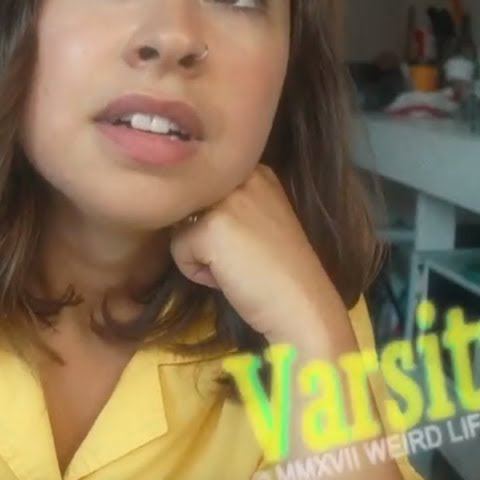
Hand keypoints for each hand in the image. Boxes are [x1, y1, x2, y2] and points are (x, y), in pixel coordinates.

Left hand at [170, 165, 348, 349]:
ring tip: (236, 267)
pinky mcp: (210, 228)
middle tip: (241, 256)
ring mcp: (227, 200)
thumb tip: (186, 210)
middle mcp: (242, 176)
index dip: (215, 221)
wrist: (302, 306)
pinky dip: (197, 272)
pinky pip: (178, 250)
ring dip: (200, 253)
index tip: (245, 241)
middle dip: (205, 234)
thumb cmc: (281, 271)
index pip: (206, 187)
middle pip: (192, 204)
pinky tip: (229, 278)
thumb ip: (230, 205)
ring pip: (181, 225)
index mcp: (257, 172)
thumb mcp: (261, 220)